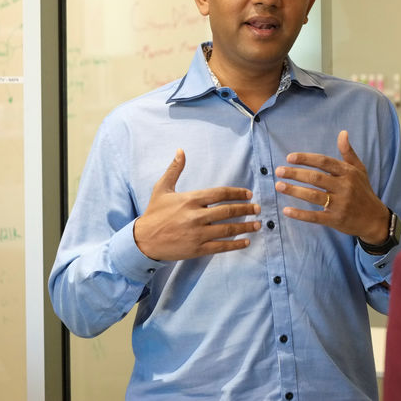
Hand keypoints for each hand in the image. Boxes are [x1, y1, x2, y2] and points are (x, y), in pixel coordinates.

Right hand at [134, 149, 261, 260]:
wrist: (142, 240)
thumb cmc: (154, 213)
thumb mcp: (162, 188)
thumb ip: (174, 170)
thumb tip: (180, 150)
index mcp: (190, 199)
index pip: (220, 194)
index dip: (237, 193)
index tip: (249, 194)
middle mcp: (196, 216)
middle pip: (228, 211)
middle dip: (246, 209)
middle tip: (258, 209)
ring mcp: (197, 234)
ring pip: (227, 229)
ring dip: (245, 226)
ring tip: (257, 224)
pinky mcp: (197, 249)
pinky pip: (221, 246)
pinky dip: (236, 244)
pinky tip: (246, 242)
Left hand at [274, 130, 388, 243]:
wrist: (375, 219)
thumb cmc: (363, 191)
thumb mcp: (359, 170)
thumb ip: (348, 152)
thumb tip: (342, 132)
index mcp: (348, 173)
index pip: (324, 162)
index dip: (306, 159)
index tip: (289, 157)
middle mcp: (344, 187)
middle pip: (316, 178)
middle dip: (295, 173)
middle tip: (279, 171)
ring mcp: (340, 204)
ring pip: (313, 195)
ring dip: (294, 191)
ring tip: (279, 186)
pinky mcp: (335, 220)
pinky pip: (315, 216)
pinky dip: (300, 214)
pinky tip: (287, 210)